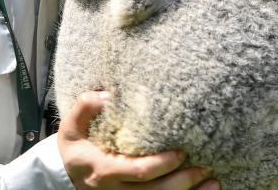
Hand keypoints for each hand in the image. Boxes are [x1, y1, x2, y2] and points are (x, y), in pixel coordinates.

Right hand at [58, 91, 220, 188]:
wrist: (63, 175)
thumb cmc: (75, 146)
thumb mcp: (71, 126)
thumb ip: (86, 106)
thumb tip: (108, 96)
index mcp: (104, 171)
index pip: (138, 172)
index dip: (162, 164)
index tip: (182, 152)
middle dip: (182, 182)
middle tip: (205, 168)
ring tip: (214, 184)